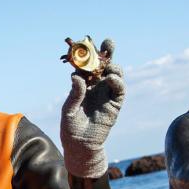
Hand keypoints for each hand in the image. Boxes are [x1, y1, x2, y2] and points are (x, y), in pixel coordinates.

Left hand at [61, 38, 124, 178]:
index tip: (89, 41)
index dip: (90, 53)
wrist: (81, 146)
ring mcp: (107, 94)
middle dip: (108, 52)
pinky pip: (120, 90)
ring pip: (115, 74)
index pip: (88, 64)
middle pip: (105, 65)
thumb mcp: (68, 110)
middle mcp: (96, 86)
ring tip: (108, 66)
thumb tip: (76, 76)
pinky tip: (111, 79)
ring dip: (114, 66)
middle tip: (108, 43)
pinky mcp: (115, 104)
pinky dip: (117, 82)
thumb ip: (74, 94)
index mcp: (83, 84)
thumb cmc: (71, 129)